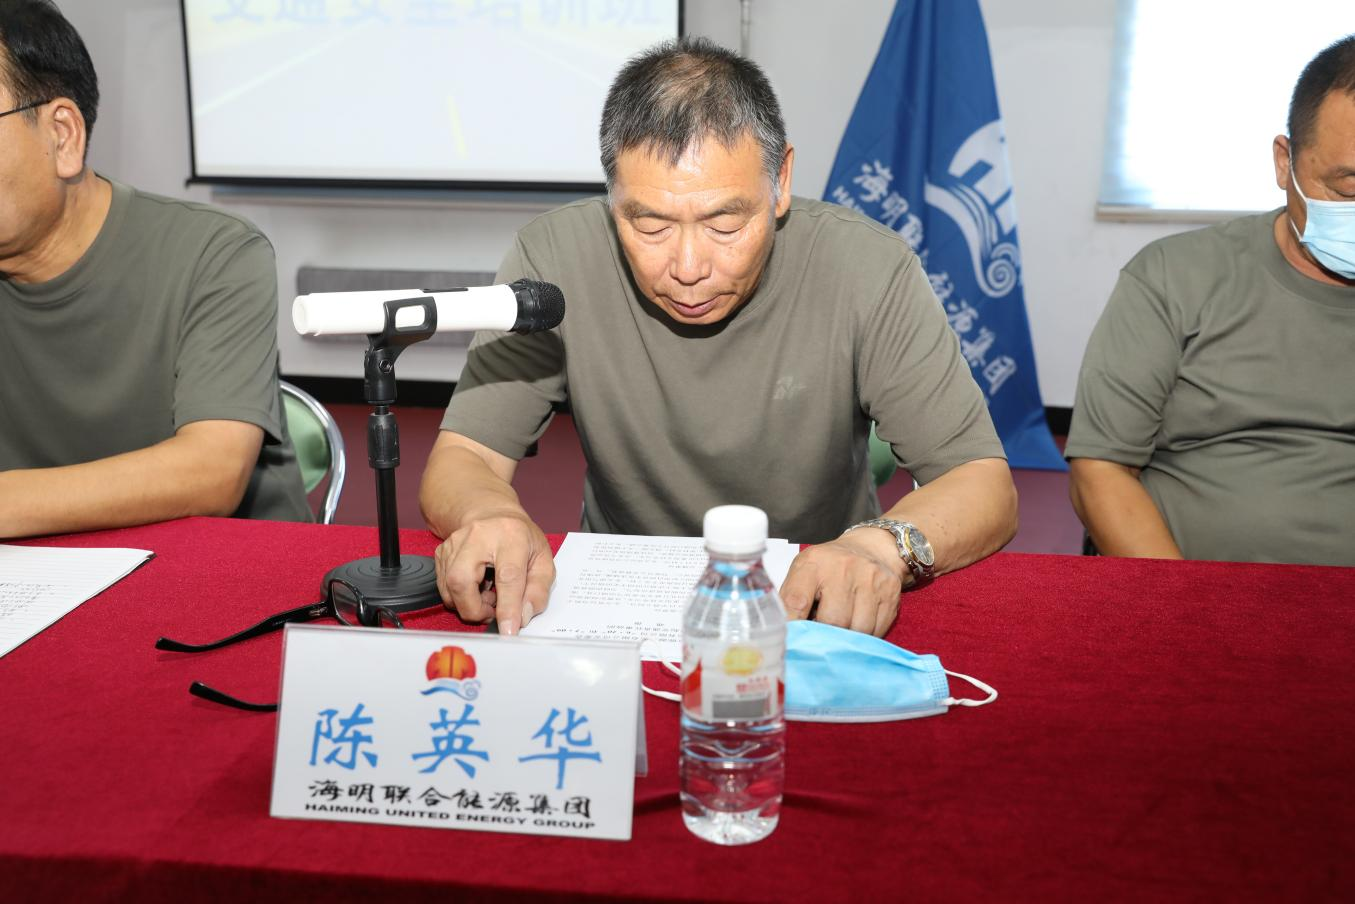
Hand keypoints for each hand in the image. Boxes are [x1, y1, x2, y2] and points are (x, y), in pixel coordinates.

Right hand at [433, 509, 554, 634]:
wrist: (493, 515)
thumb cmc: (520, 538)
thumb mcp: (542, 559)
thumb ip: (538, 589)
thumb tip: (524, 616)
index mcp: (511, 536)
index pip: (508, 576)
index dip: (508, 607)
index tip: (509, 631)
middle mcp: (478, 536)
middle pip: (463, 581)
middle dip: (475, 609)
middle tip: (492, 611)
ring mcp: (455, 543)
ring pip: (449, 588)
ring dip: (468, 604)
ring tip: (488, 595)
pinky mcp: (441, 552)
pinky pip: (443, 586)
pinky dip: (459, 596)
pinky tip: (476, 587)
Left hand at [779, 530, 904, 636]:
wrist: (871, 548)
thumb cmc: (829, 567)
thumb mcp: (804, 571)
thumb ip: (791, 599)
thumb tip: (784, 634)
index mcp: (814, 563)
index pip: (796, 601)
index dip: (792, 626)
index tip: (792, 640)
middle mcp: (844, 568)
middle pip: (833, 621)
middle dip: (826, 635)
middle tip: (823, 633)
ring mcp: (871, 579)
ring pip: (858, 630)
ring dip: (848, 637)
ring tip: (842, 627)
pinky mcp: (890, 592)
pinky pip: (877, 630)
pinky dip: (866, 635)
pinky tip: (859, 623)